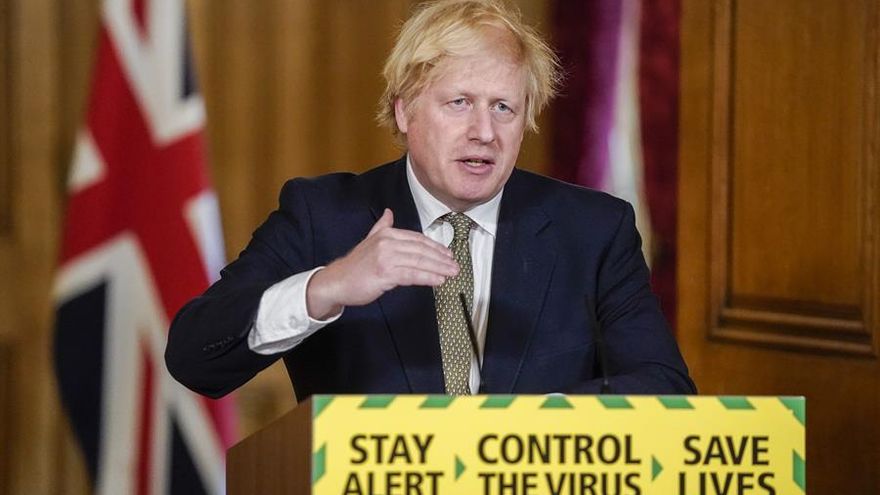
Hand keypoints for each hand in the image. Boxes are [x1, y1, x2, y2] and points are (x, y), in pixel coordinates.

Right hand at [306, 209, 458, 318]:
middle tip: (455, 266)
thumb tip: (389, 212)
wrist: (337, 281)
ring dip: (439, 269)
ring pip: (420, 262)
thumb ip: (382, 226)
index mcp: (387, 233)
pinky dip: (428, 277)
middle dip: (442, 259)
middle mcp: (387, 242)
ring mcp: (386, 257)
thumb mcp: (369, 240)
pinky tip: (438, 281)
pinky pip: (412, 275)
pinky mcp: (385, 273)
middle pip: (422, 250)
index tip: (448, 255)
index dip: (436, 247)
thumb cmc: (355, 266)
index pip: (418, 239)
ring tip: (451, 274)